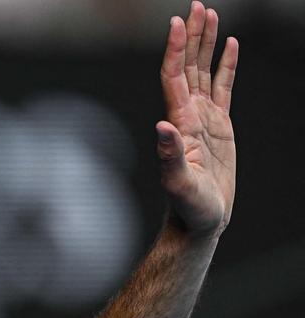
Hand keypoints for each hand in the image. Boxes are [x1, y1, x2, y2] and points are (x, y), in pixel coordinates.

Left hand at [156, 2, 237, 237]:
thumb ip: (169, 157)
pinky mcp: (219, 126)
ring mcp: (203, 118)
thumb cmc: (188, 208)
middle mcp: (188, 115)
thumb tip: (161, 128)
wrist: (200, 221)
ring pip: (204, 71)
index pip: (173, 76)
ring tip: (210, 13)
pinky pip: (223, 87)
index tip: (176, 22)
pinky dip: (226, 65)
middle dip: (192, 35)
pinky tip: (230, 45)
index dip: (174, 49)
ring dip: (206, 43)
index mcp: (179, 122)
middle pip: (188, 65)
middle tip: (197, 5)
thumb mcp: (178, 184)